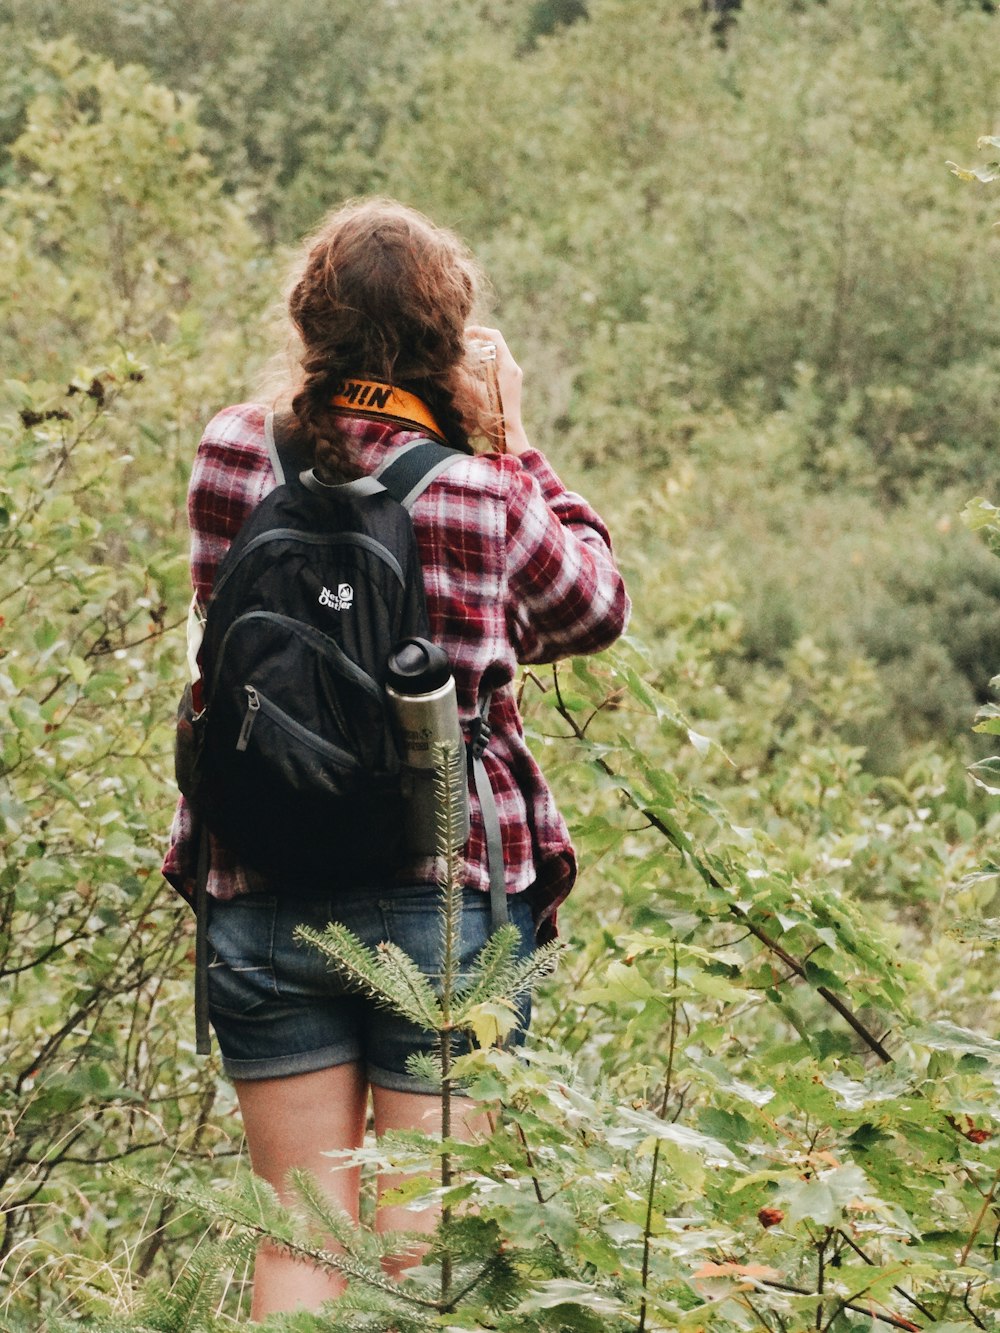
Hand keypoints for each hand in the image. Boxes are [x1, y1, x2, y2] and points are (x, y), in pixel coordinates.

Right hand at [465, 325, 532, 456]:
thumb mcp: (473, 394)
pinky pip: (496, 369)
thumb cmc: (492, 416)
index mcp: (508, 366)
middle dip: (475, 345)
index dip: (478, 331)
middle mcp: (513, 369)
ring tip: (463, 364)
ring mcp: (513, 377)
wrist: (508, 436)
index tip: (463, 336)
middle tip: (460, 351)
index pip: (494, 336)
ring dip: (478, 357)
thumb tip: (447, 364)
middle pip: (494, 346)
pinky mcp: (510, 386)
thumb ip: (460, 376)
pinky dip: (483, 368)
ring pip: (494, 357)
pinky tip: (471, 378)